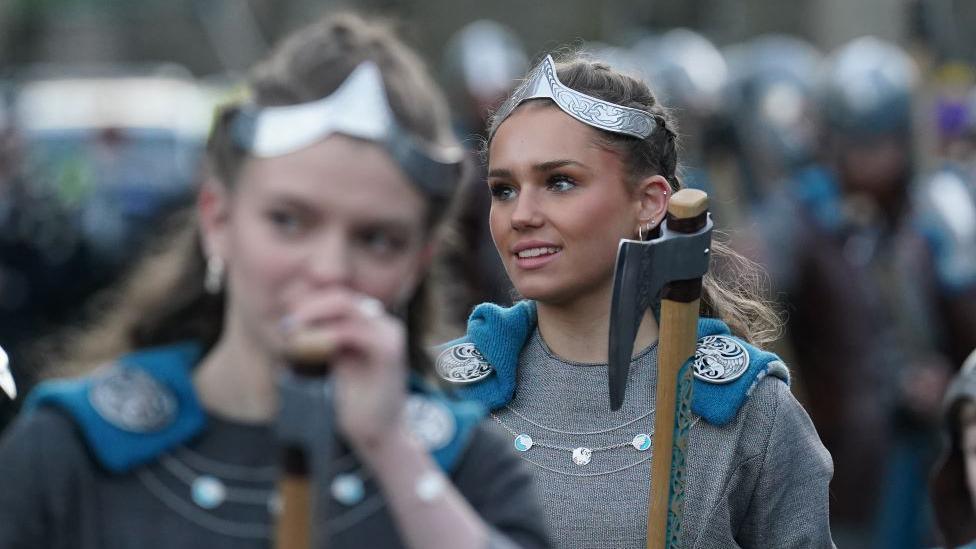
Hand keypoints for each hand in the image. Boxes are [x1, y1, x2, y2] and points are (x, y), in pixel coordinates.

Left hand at [281, 288, 407, 452]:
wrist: (379, 432)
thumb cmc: (354, 402)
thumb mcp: (334, 362)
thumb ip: (322, 339)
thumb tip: (291, 322)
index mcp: (371, 324)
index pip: (337, 297)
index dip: (309, 303)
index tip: (286, 319)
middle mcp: (383, 322)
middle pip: (340, 296)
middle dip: (308, 306)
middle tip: (285, 324)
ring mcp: (388, 333)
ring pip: (346, 305)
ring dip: (313, 315)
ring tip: (292, 331)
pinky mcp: (388, 350)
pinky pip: (352, 330)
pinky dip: (327, 334)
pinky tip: (308, 345)